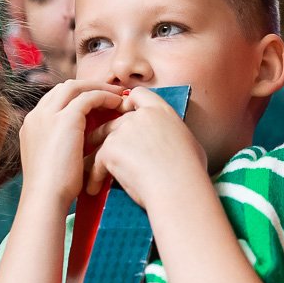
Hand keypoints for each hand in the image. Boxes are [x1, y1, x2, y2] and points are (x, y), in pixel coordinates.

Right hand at [18, 81, 123, 206]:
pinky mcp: (66, 119)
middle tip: (109, 92)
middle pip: (63, 88)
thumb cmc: (53, 189)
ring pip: (75, 87)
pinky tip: (118, 104)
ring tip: (117, 95)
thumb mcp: (51, 159)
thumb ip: (60, 145)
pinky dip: (105, 96)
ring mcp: (49, 115)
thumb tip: (80, 143)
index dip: (75, 97)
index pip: (54, 99)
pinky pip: (89, 97)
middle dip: (87, 87)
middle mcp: (37, 115)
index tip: (94, 102)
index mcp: (31, 124)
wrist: (45, 198)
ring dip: (98, 88)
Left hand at [86, 87, 206, 209]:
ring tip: (93, 171)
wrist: (178, 187)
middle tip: (107, 148)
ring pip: (103, 139)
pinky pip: (96, 161)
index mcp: (162, 111)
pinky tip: (95, 188)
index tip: (125, 112)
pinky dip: (94, 175)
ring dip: (99, 154)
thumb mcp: (189, 143)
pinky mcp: (111, 148)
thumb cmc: (190, 172)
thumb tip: (173, 142)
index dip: (128, 103)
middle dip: (109, 134)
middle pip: (117, 120)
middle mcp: (141, 116)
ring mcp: (124, 131)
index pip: (139, 94)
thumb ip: (173, 135)